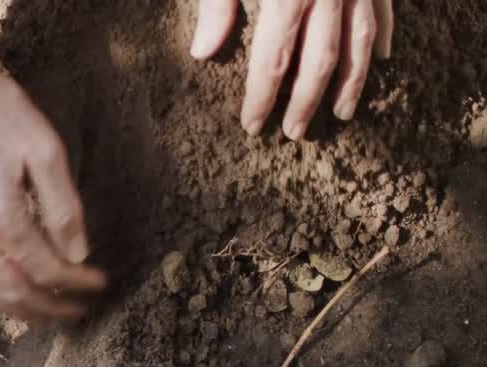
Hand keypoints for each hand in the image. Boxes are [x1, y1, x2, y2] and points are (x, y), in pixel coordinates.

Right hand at [0, 75, 106, 320]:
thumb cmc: (0, 117)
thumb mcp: (46, 153)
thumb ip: (63, 208)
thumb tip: (78, 252)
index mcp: (3, 221)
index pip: (47, 269)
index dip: (77, 281)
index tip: (100, 282)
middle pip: (16, 292)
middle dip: (51, 307)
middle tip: (80, 311)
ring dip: (21, 309)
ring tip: (49, 313)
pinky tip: (10, 293)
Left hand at [191, 0, 394, 138]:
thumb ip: (216, 5)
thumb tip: (202, 53)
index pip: (273, 59)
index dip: (262, 97)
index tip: (253, 127)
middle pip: (320, 59)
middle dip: (308, 101)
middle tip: (296, 133)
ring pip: (361, 39)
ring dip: (353, 80)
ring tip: (343, 113)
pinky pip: (385, 8)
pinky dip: (383, 34)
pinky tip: (380, 59)